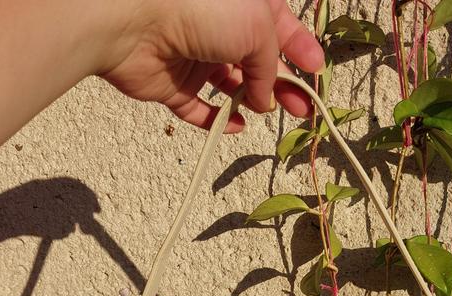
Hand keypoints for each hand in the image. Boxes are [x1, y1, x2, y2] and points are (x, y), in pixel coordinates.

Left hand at [102, 0, 324, 131]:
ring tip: (268, 113)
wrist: (135, 20)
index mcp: (243, 3)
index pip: (279, 27)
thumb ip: (271, 66)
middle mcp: (218, 26)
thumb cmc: (200, 6)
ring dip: (252, 101)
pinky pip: (199, 108)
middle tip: (302, 108)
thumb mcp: (257, 28)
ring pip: (231, 85)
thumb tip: (267, 100)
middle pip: (258, 60)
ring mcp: (195, 56)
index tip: (316, 73)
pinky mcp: (173, 84)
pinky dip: (217, 119)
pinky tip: (234, 126)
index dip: (300, 49)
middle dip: (282, 84)